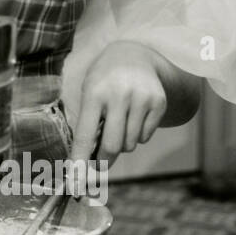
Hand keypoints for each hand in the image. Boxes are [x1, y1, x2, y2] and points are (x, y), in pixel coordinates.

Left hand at [69, 41, 168, 162]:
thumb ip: (88, 125)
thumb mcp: (89, 94)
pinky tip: (133, 116)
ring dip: (122, 143)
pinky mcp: (159, 102)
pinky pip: (145, 136)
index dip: (80, 159)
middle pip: (113, 145)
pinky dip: (137, 135)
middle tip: (100, 163)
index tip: (76, 178)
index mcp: (94, 93)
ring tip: (118, 124)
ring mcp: (141, 98)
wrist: (133, 56)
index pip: (86, 134)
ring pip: (130, 144)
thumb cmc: (103, 81)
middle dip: (104, 160)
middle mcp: (119, 95)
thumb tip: (85, 164)